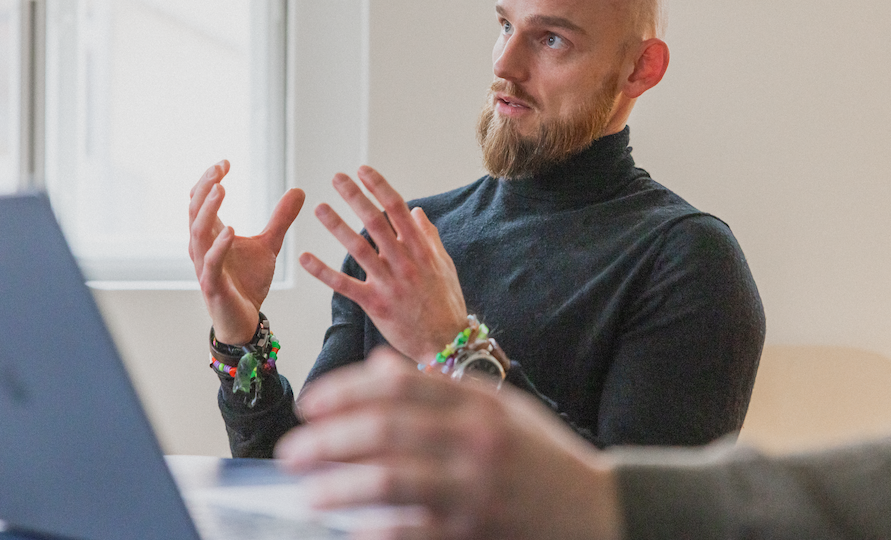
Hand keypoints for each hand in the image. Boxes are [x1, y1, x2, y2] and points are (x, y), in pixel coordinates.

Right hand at [188, 160, 304, 344]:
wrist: (245, 320)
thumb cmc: (248, 281)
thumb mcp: (269, 244)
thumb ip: (280, 218)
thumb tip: (299, 189)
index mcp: (212, 234)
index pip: (201, 201)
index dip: (209, 180)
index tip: (225, 162)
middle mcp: (202, 247)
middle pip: (194, 211)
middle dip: (205, 188)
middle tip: (219, 169)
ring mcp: (205, 266)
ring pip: (197, 233)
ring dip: (208, 210)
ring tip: (221, 189)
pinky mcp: (213, 286)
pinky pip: (210, 263)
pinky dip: (219, 246)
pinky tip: (231, 229)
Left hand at [275, 349, 621, 539]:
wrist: (597, 512)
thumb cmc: (542, 458)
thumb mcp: (501, 409)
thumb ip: (440, 387)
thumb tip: (377, 368)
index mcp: (480, 404)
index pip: (398, 385)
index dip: (345, 391)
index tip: (310, 404)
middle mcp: (476, 441)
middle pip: (385, 431)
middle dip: (329, 439)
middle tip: (293, 450)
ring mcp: (475, 490)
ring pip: (390, 483)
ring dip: (340, 487)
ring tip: (309, 492)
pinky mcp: (475, 533)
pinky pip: (413, 532)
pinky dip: (377, 531)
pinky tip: (350, 529)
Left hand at [298, 165, 467, 363]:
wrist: (446, 342)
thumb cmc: (447, 302)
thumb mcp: (445, 265)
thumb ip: (430, 237)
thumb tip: (417, 212)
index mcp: (421, 249)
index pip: (397, 209)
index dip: (379, 187)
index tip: (363, 170)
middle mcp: (405, 262)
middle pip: (375, 222)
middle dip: (354, 197)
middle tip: (336, 178)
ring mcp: (389, 283)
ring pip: (357, 248)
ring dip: (336, 226)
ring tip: (319, 207)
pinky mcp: (376, 304)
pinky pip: (344, 285)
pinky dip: (322, 271)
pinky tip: (304, 257)